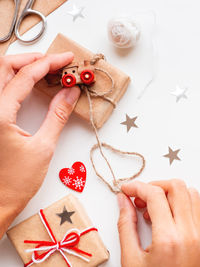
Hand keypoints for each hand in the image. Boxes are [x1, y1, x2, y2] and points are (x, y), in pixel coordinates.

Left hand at [0, 53, 79, 237]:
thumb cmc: (16, 182)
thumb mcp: (43, 147)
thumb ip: (58, 115)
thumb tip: (71, 93)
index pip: (24, 76)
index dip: (48, 63)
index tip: (65, 60)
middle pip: (5, 66)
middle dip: (33, 59)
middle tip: (55, 62)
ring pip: (1, 76)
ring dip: (24, 68)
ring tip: (46, 70)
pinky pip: (1, 91)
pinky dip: (17, 82)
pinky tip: (32, 86)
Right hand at [117, 179, 199, 266]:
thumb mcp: (132, 260)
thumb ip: (126, 224)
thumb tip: (123, 201)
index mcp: (170, 239)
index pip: (155, 194)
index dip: (137, 187)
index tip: (127, 189)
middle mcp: (192, 234)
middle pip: (176, 187)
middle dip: (154, 186)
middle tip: (140, 197)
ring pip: (191, 194)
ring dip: (169, 194)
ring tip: (154, 208)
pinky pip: (198, 208)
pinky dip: (183, 203)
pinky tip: (168, 216)